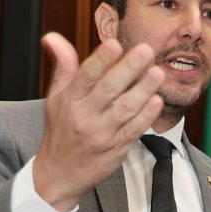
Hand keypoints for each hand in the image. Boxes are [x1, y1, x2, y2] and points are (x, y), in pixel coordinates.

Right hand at [32, 32, 165, 210]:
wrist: (58, 175)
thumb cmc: (60, 131)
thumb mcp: (56, 97)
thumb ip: (62, 66)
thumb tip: (53, 37)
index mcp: (69, 100)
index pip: (85, 76)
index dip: (101, 60)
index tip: (114, 44)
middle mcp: (84, 116)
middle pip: (109, 89)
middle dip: (129, 68)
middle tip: (146, 51)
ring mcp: (101, 134)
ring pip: (125, 109)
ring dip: (143, 90)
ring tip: (157, 73)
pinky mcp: (116, 149)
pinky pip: (133, 130)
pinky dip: (146, 116)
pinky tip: (157, 101)